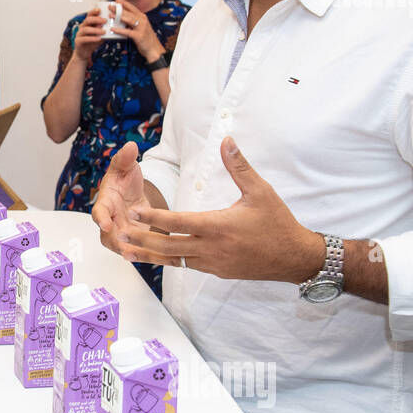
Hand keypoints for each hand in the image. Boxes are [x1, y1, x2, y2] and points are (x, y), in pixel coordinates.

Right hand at [73, 10, 107, 62]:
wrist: (84, 53)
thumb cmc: (92, 43)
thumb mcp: (100, 35)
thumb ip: (104, 31)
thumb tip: (113, 27)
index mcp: (87, 24)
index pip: (89, 15)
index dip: (94, 11)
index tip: (100, 10)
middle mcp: (82, 27)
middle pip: (88, 20)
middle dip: (97, 19)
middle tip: (105, 20)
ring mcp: (79, 34)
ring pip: (86, 29)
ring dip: (96, 30)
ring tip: (104, 32)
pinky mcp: (78, 41)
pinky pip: (84, 38)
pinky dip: (92, 38)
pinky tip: (98, 39)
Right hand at [91, 142, 143, 254]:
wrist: (132, 193)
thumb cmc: (124, 179)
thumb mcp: (126, 167)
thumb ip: (125, 159)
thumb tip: (130, 147)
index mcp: (105, 202)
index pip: (98, 211)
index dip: (101, 219)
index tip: (105, 224)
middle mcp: (110, 220)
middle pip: (107, 236)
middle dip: (116, 243)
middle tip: (125, 247)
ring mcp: (120, 232)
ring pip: (121, 247)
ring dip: (130, 252)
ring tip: (142, 256)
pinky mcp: (133, 240)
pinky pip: (136, 250)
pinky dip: (145, 254)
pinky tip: (159, 257)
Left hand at [115, 0, 164, 62]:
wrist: (154, 49)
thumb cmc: (146, 39)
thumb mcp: (141, 27)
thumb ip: (133, 23)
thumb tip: (122, 19)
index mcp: (143, 17)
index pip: (133, 8)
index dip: (124, 3)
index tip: (116, 0)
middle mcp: (143, 21)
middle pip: (129, 12)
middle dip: (119, 9)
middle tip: (110, 6)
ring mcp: (141, 28)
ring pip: (129, 20)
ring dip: (118, 17)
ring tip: (110, 15)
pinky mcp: (139, 36)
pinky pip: (127, 32)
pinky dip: (119, 30)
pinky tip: (113, 29)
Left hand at [115, 137, 322, 281]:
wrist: (295, 258)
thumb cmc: (278, 222)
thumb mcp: (260, 191)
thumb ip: (239, 167)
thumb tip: (226, 140)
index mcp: (219, 226)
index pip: (178, 222)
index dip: (153, 217)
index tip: (132, 212)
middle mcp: (212, 248)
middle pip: (168, 246)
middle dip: (141, 240)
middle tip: (118, 234)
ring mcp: (213, 264)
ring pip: (174, 260)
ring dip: (150, 255)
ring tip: (126, 251)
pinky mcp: (217, 272)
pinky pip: (187, 266)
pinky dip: (169, 261)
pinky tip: (156, 256)